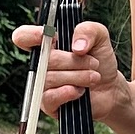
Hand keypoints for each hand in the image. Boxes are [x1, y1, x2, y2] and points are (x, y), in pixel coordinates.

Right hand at [10, 19, 130, 120]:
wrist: (111, 88)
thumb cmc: (100, 61)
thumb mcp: (100, 37)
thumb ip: (88, 30)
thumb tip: (76, 47)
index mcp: (47, 44)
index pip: (23, 37)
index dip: (31, 35)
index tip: (51, 35)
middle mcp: (41, 64)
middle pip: (45, 59)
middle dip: (73, 61)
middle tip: (93, 63)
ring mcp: (42, 84)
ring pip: (50, 78)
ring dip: (78, 76)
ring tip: (93, 77)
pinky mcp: (48, 104)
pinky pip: (50, 97)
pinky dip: (68, 92)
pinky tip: (80, 91)